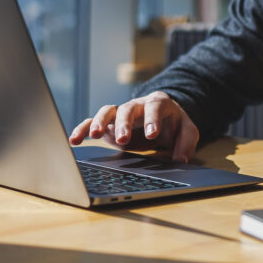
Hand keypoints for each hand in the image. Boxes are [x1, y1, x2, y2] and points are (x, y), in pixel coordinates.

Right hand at [68, 91, 199, 162]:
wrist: (163, 118)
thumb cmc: (174, 124)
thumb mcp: (188, 131)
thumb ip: (187, 143)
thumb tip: (181, 159)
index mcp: (158, 104)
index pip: (154, 107)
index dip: (152, 119)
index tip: (152, 134)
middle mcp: (137, 106)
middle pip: (127, 108)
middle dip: (124, 123)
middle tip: (122, 139)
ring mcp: (121, 114)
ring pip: (108, 111)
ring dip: (100, 122)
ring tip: (94, 136)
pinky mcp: (109, 125)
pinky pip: (93, 122)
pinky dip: (83, 129)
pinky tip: (75, 140)